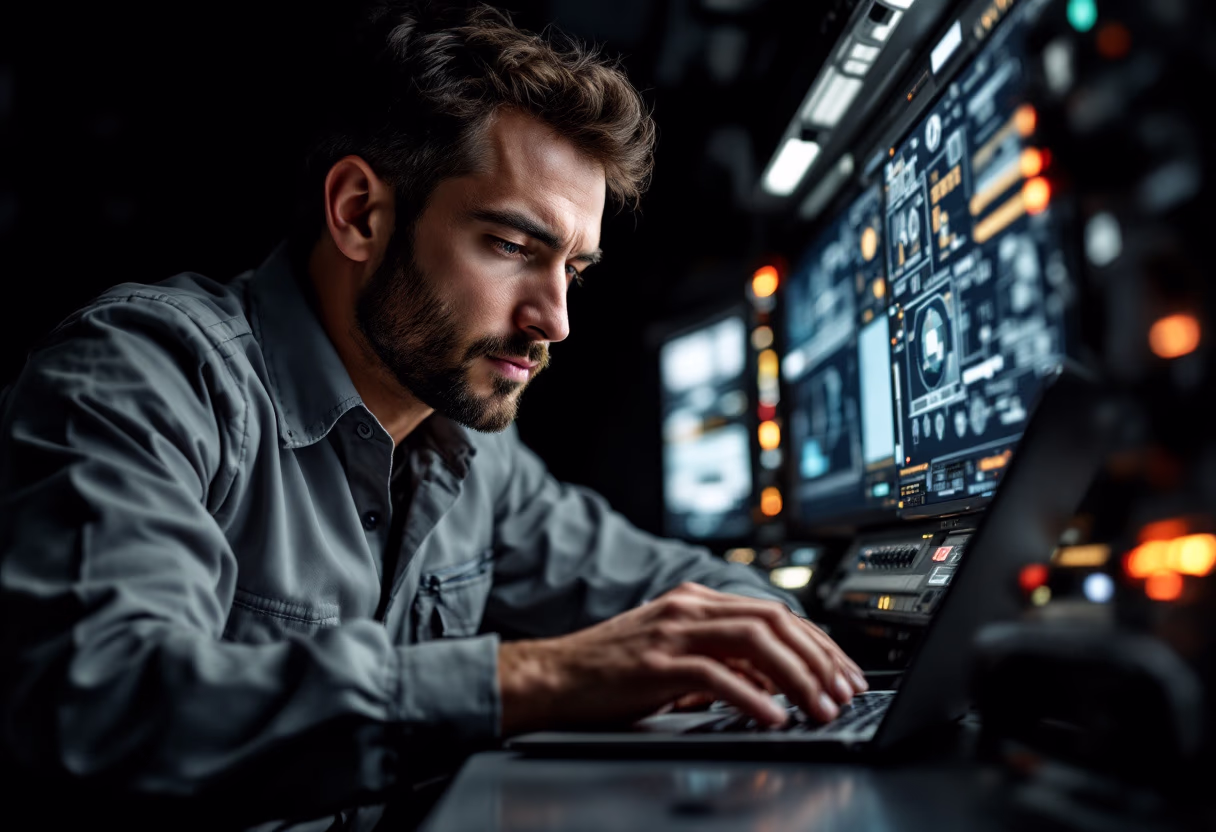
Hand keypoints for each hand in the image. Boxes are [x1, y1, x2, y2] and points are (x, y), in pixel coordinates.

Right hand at [497, 582, 866, 734]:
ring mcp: (672, 632)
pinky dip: (751, 697)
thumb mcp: (675, 658)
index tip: (843, 674)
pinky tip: (774, 717)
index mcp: (696, 602)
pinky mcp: (655, 664)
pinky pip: (716, 675)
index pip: (774, 613)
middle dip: (819, 659)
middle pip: (774, 621)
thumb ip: (722, 663)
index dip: (817, 644)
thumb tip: (776, 684)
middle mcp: (689, 608)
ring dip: (797, 677)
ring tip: (820, 707)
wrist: (552, 677)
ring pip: (754, 642)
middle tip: (845, 693)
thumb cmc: (611, 673)